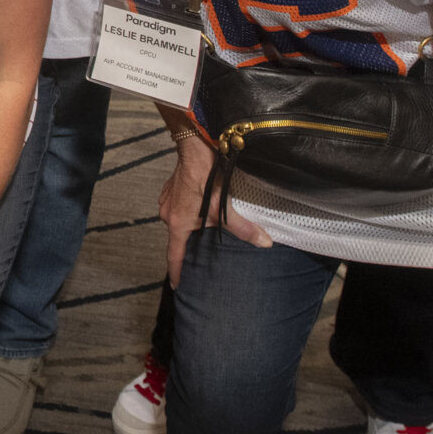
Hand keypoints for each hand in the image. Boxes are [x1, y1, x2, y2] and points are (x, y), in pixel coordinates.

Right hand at [159, 133, 268, 286]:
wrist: (194, 148)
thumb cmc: (205, 178)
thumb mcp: (225, 207)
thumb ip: (244, 228)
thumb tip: (265, 243)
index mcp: (178, 224)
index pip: (174, 256)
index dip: (176, 272)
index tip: (176, 286)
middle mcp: (168, 214)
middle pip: (177, 237)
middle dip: (187, 246)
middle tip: (198, 255)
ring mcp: (167, 200)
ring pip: (178, 221)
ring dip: (189, 226)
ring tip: (204, 229)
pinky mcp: (171, 188)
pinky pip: (178, 207)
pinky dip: (188, 211)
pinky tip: (201, 206)